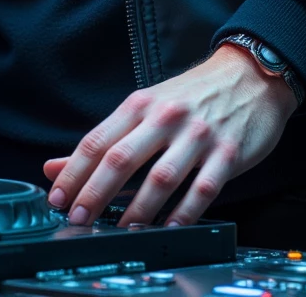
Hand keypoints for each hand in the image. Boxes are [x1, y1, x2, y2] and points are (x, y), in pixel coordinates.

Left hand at [43, 44, 297, 226]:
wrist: (250, 74)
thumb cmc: (192, 95)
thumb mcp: (146, 106)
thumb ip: (105, 139)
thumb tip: (56, 167)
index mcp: (141, 105)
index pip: (98, 140)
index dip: (74, 172)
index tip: (58, 199)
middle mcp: (166, 117)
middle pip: (122, 158)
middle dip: (96, 193)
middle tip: (78, 221)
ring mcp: (198, 135)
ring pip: (161, 177)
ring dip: (139, 209)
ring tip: (122, 231)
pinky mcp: (228, 152)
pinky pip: (204, 188)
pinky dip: (186, 212)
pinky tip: (172, 228)